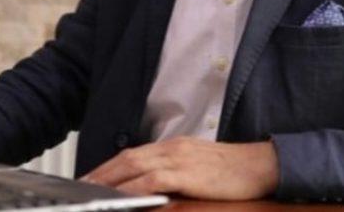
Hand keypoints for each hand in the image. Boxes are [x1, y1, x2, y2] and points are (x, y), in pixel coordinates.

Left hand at [81, 137, 278, 199]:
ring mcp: (179, 159)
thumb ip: (177, 174)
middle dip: (101, 173)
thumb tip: (155, 187)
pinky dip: (132, 187)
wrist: (262, 165)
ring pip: (134, 167)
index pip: (134, 155)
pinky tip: (119, 197)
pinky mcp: (186, 172)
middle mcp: (172, 148)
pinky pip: (152, 180)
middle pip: (127, 159)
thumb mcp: (200, 168)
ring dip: (109, 180)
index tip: (92, 179)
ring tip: (91, 193)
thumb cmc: (235, 171)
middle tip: (81, 187)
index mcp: (175, 146)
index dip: (110, 167)